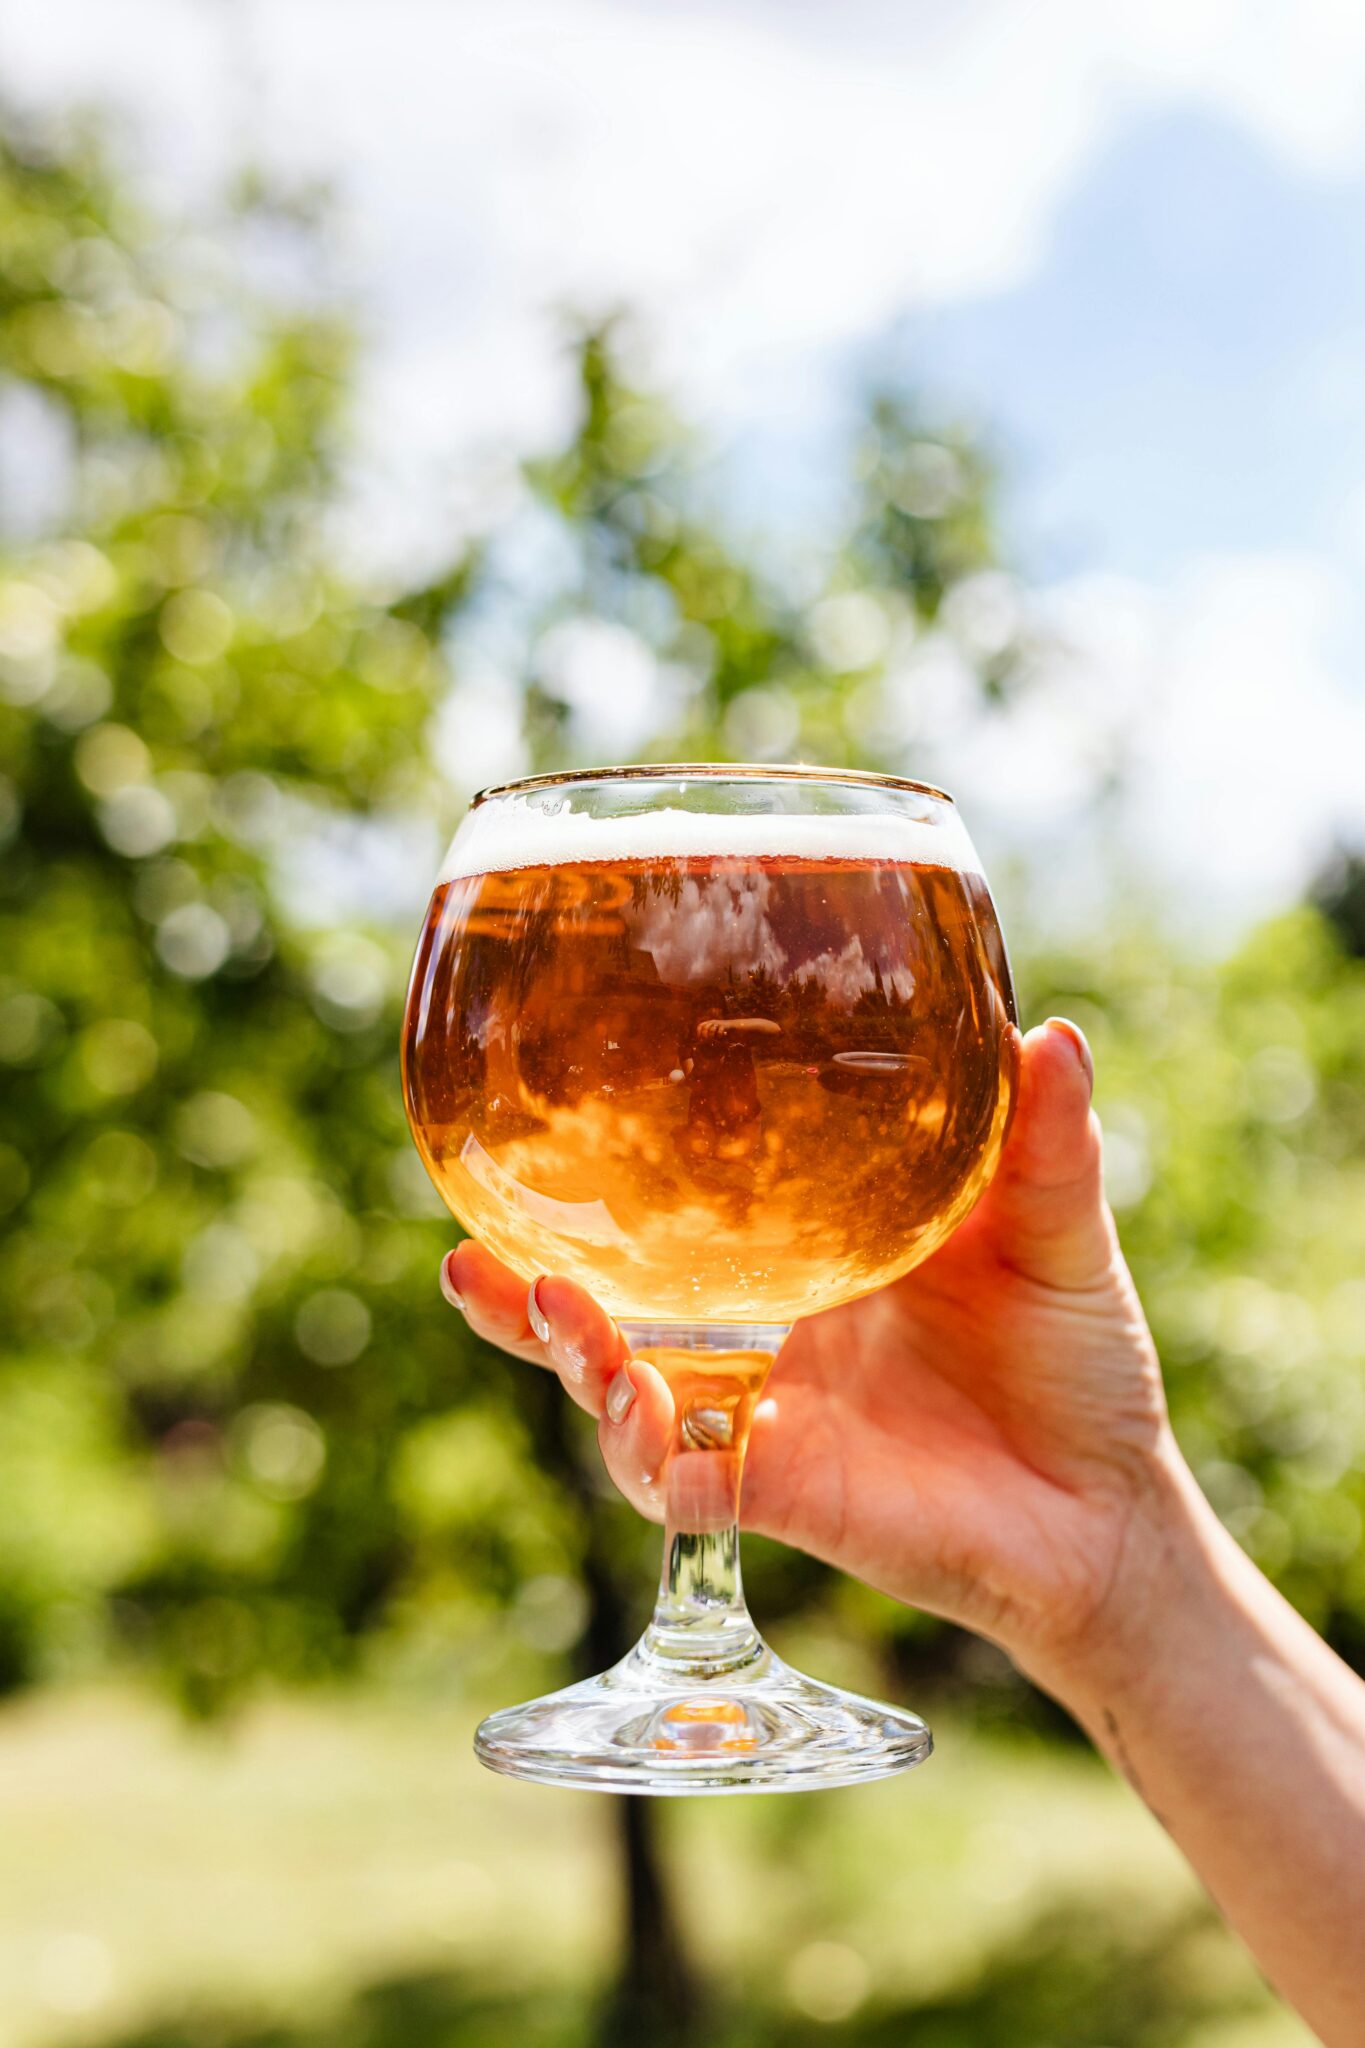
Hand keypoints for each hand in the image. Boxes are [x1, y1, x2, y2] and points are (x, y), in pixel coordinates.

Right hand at [441, 1019, 1179, 1690]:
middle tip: (466, 1260)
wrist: (1111, 1507)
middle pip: (608, 1316)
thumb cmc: (1075, 1361)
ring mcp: (762, 1416)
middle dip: (527, 1296)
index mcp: (804, 1256)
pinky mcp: (786, 1492)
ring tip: (558, 1318)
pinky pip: (691, 1485)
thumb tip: (1056, 1034)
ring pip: (621, 1398)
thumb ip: (1044, 1145)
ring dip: (570, 1365)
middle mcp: (760, 1336)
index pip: (673, 1220)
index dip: (592, 1189)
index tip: (523, 1135)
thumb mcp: (1053, 1233)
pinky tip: (646, 1425)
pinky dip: (653, 1460)